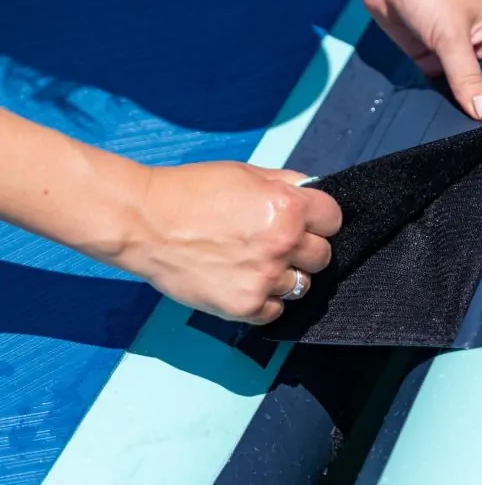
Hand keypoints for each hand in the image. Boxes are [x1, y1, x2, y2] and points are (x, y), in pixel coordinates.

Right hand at [120, 163, 341, 324]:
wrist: (145, 221)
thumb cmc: (191, 192)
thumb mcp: (246, 173)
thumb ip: (286, 184)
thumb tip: (311, 193)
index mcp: (287, 207)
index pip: (334, 220)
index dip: (320, 219)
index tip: (308, 222)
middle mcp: (282, 244)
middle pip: (323, 256)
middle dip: (305, 249)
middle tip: (277, 244)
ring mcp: (265, 278)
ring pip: (301, 286)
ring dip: (284, 276)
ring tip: (254, 263)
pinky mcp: (245, 306)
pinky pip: (276, 311)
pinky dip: (264, 301)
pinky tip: (243, 282)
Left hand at [359, 0, 481, 119]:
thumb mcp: (451, 36)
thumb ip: (467, 76)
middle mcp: (480, 43)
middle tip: (479, 131)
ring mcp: (454, 53)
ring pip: (463, 88)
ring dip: (459, 102)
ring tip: (459, 127)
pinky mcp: (431, 58)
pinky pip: (440, 86)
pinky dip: (439, 98)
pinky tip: (438, 114)